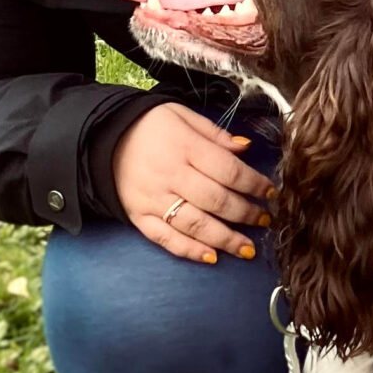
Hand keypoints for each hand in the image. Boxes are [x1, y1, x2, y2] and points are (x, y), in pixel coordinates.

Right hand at [111, 101, 274, 264]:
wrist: (102, 138)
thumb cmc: (149, 126)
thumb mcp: (182, 115)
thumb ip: (215, 134)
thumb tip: (246, 148)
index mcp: (185, 147)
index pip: (228, 170)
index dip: (254, 184)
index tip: (271, 193)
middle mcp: (171, 176)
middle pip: (216, 200)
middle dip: (245, 214)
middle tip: (265, 221)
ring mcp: (154, 200)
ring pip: (195, 225)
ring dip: (226, 239)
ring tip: (247, 249)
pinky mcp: (140, 217)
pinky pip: (167, 239)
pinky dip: (190, 251)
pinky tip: (211, 257)